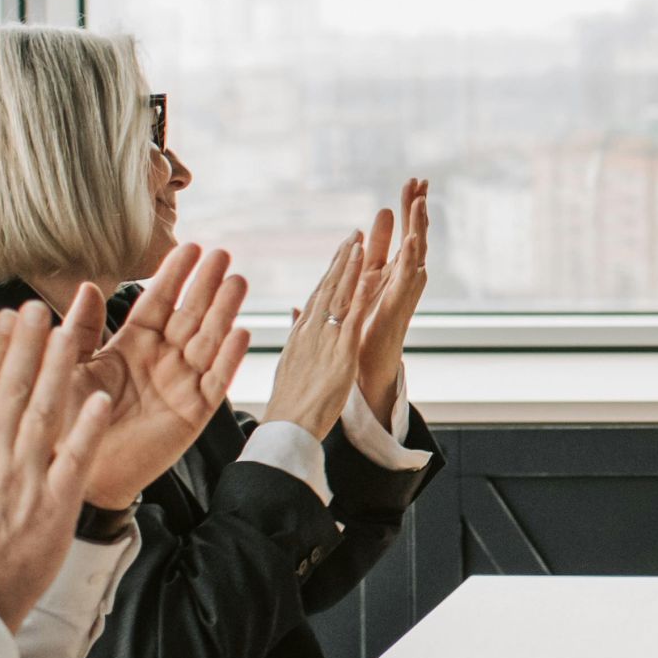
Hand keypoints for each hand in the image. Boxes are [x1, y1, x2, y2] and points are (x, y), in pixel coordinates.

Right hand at [0, 300, 112, 631]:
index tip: (7, 318)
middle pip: (14, 388)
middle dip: (27, 343)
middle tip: (39, 307)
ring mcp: (26, 477)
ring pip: (45, 412)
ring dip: (59, 370)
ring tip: (70, 334)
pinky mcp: (55, 503)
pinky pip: (74, 458)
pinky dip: (87, 428)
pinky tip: (101, 398)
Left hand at [72, 244, 251, 507]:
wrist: (81, 474)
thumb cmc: (69, 422)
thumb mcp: (69, 369)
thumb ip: (81, 331)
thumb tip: (87, 288)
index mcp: (131, 346)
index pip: (157, 302)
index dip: (173, 276)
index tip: (189, 247)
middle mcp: (161, 360)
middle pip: (189, 315)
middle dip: (205, 285)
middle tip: (222, 254)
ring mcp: (180, 385)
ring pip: (208, 341)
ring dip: (224, 312)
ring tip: (237, 282)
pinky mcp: (193, 414)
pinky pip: (215, 382)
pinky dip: (229, 359)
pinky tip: (241, 333)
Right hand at [264, 231, 380, 440]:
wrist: (288, 423)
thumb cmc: (290, 401)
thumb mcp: (291, 362)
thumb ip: (297, 337)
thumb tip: (296, 317)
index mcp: (302, 333)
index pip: (318, 294)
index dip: (331, 271)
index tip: (340, 250)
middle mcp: (311, 330)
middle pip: (328, 287)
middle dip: (341, 259)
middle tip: (353, 234)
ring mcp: (326, 339)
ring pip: (340, 296)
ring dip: (351, 267)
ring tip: (360, 242)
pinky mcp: (341, 353)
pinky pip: (353, 318)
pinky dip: (361, 295)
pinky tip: (370, 276)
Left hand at [355, 178, 429, 422]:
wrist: (364, 375)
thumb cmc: (357, 344)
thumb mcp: (346, 306)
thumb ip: (340, 287)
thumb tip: (328, 269)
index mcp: (387, 278)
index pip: (399, 235)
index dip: (404, 210)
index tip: (412, 182)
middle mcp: (399, 284)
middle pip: (411, 239)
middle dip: (415, 210)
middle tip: (421, 179)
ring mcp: (401, 296)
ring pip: (413, 255)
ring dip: (417, 228)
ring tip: (421, 201)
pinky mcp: (397, 310)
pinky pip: (405, 282)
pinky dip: (410, 261)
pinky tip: (413, 241)